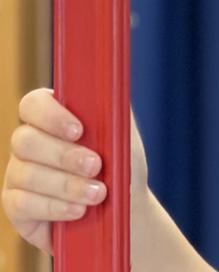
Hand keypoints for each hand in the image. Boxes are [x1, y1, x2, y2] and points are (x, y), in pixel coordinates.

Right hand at [2, 88, 149, 254]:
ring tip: (98, 194)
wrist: (125, 210)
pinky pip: (22, 204)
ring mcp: (17, 175)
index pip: (33, 104)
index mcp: (51, 119)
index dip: (51, 115)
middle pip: (25, 140)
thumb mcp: (124, 139)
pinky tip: (78, 211)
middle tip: (96, 166)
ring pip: (25, 174)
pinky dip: (54, 207)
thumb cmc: (123, 168)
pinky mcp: (15, 206)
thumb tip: (110, 86)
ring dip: (66, 185)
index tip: (79, 130)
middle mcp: (28, 144)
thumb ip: (113, 112)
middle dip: (63, 155)